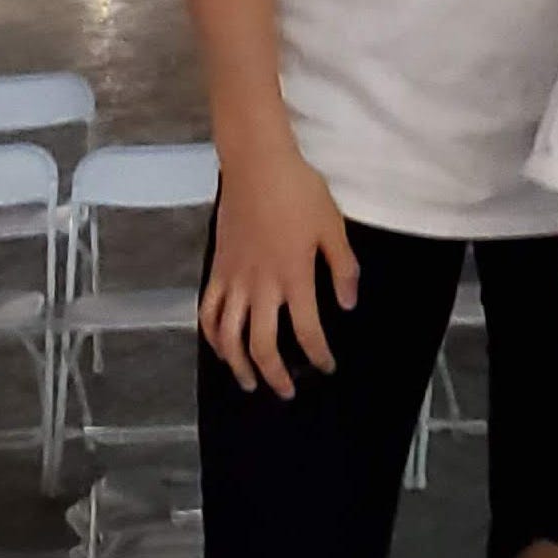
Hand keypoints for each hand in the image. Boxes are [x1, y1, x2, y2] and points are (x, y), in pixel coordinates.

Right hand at [200, 144, 358, 398]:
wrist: (258, 167)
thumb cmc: (301, 193)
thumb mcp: (333, 227)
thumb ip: (343, 268)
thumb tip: (348, 306)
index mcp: (295, 277)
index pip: (308, 331)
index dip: (318, 355)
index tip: (327, 367)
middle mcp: (262, 287)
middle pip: (263, 346)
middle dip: (277, 375)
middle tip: (288, 391)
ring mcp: (235, 280)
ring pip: (230, 337)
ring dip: (239, 365)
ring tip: (250, 383)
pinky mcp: (217, 270)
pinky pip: (208, 312)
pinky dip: (212, 337)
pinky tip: (222, 349)